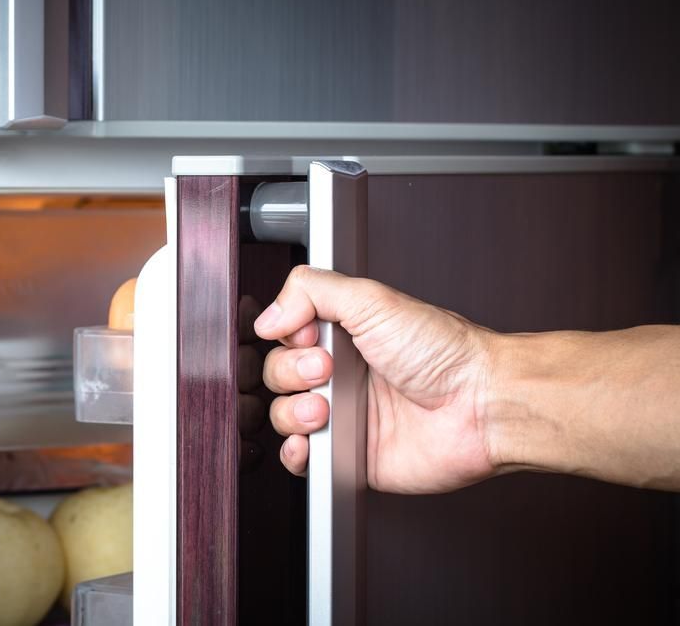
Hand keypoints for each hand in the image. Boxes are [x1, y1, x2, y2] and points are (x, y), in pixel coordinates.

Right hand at [254, 265, 499, 493]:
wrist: (481, 405)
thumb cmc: (446, 353)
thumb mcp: (373, 300)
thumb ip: (312, 290)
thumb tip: (269, 315)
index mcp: (346, 335)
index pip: (286, 334)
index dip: (286, 336)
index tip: (307, 335)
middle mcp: (342, 375)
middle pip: (278, 374)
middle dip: (292, 372)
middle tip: (328, 371)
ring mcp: (344, 417)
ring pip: (283, 415)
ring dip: (293, 412)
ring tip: (326, 408)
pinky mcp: (349, 457)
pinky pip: (303, 460)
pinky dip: (296, 452)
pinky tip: (313, 439)